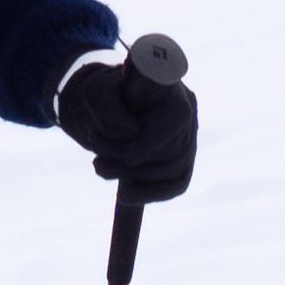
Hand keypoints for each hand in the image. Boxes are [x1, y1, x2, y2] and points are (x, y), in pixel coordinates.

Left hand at [56, 48, 196, 202]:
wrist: (110, 99)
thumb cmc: (105, 91)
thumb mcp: (95, 92)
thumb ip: (107, 107)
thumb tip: (130, 133)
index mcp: (174, 87)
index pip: (175, 121)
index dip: (146, 144)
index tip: (118, 155)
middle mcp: (189, 110)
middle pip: (175, 150)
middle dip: (132, 165)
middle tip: (97, 164)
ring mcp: (189, 134)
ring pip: (176, 171)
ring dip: (139, 180)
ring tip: (102, 170)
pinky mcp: (182, 155)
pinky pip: (177, 184)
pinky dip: (153, 193)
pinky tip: (126, 197)